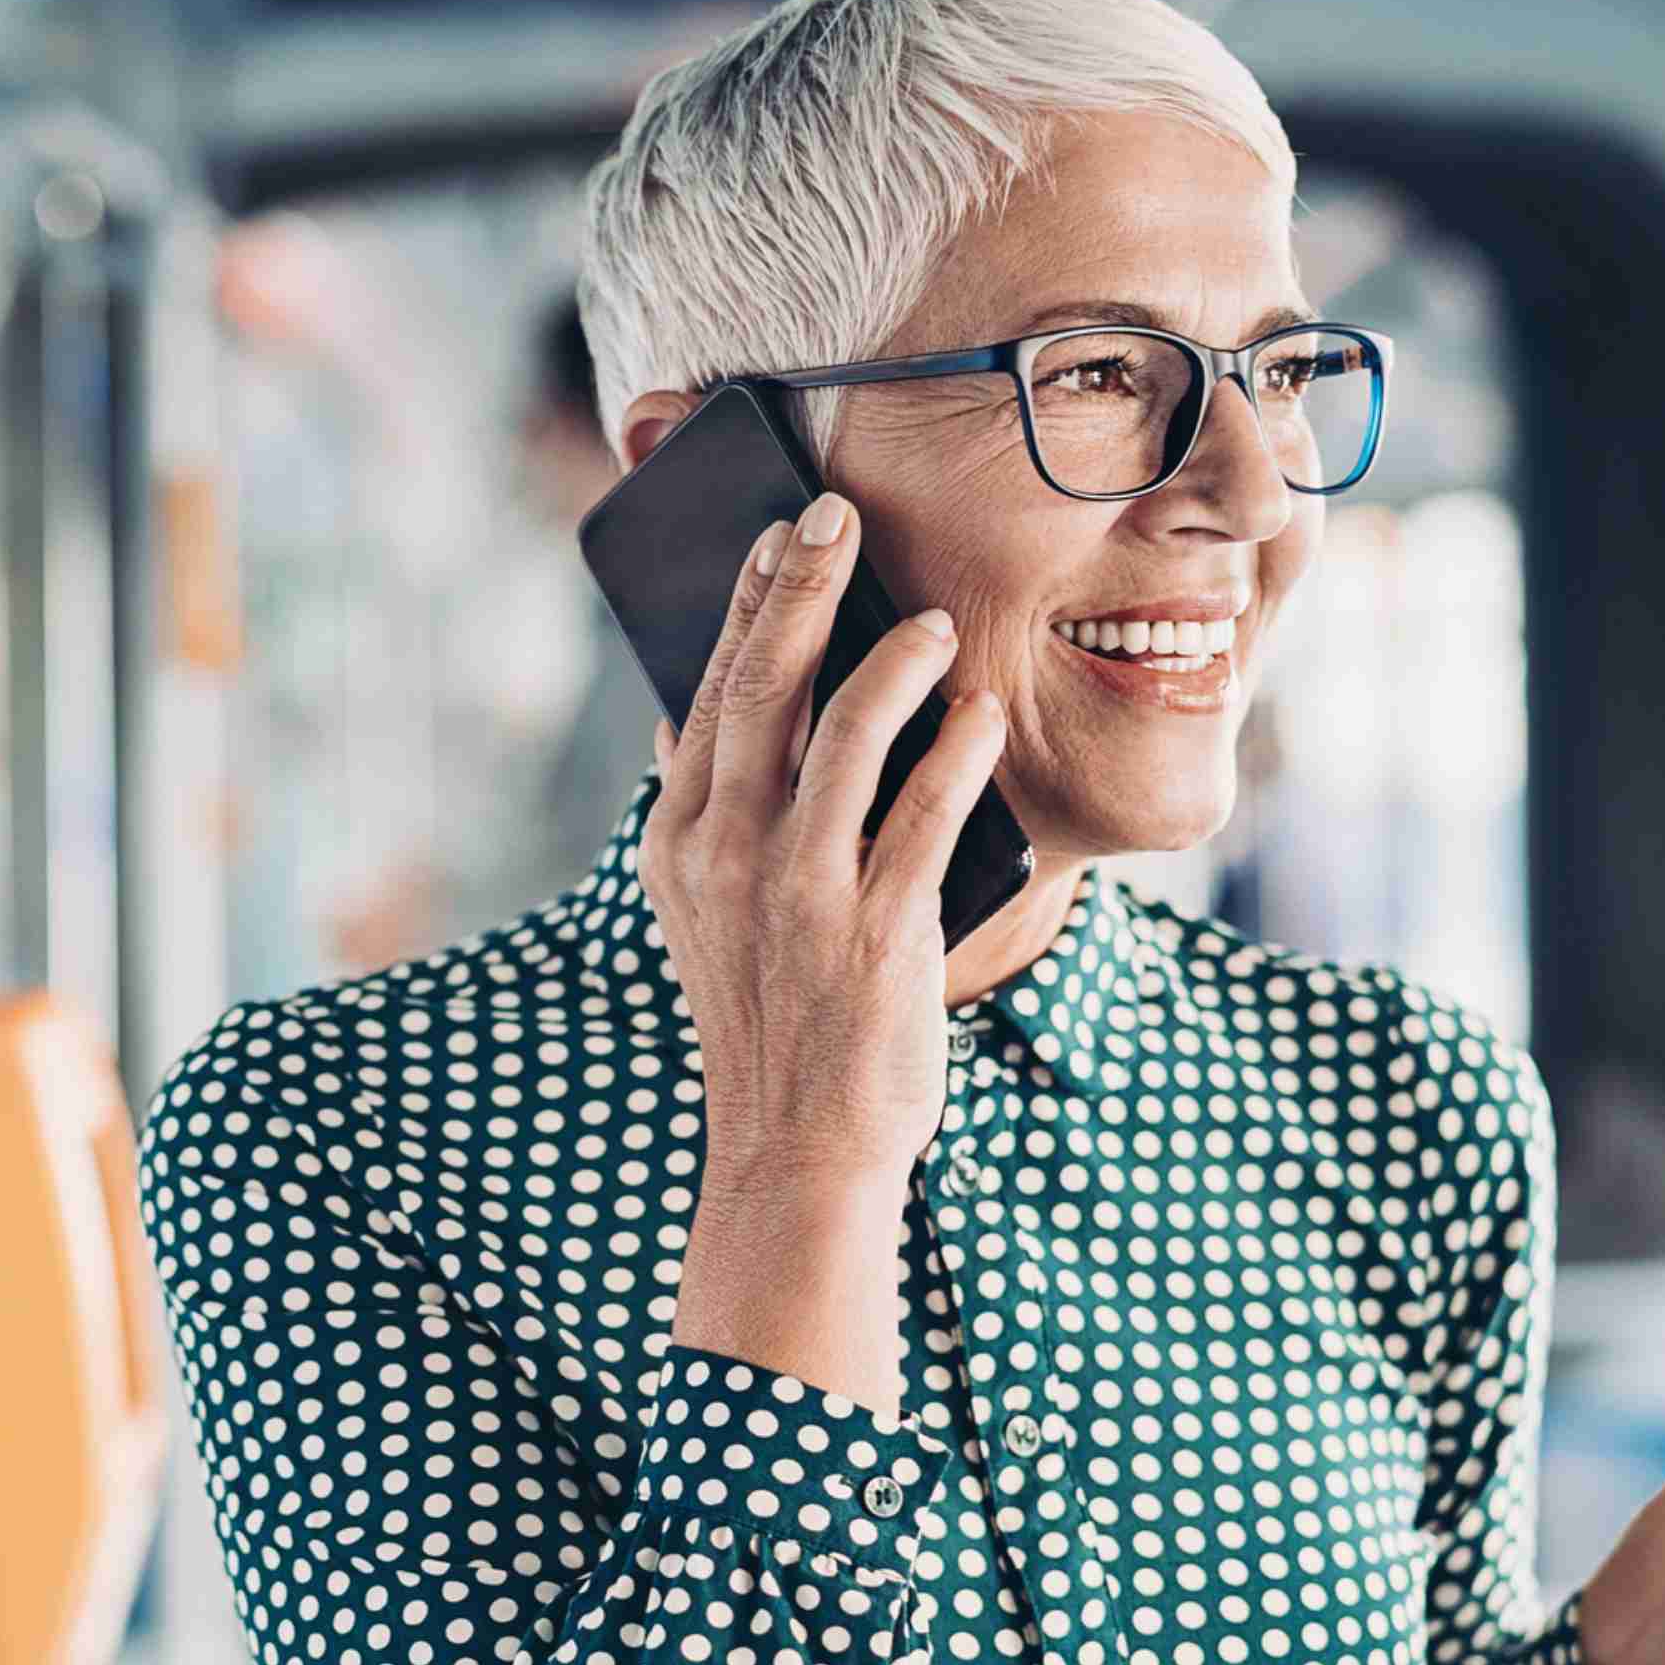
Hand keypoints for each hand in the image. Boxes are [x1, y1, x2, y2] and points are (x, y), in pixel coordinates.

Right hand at [640, 489, 1005, 1182]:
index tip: (781, 532)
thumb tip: (699, 714)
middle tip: (837, 514)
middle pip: (764, 690)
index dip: (750, 602)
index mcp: (681, 840)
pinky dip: (957, 754)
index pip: (711, 693)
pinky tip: (983, 715)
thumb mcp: (709, 911)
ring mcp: (799, 892)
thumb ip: (712, 816)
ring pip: (844, 738)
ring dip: (892, 662)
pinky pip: (923, 816)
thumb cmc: (771, 1019)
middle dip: (803, 589)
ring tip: (934, 622)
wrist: (793, 1150)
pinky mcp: (874, 932)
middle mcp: (728, 855)